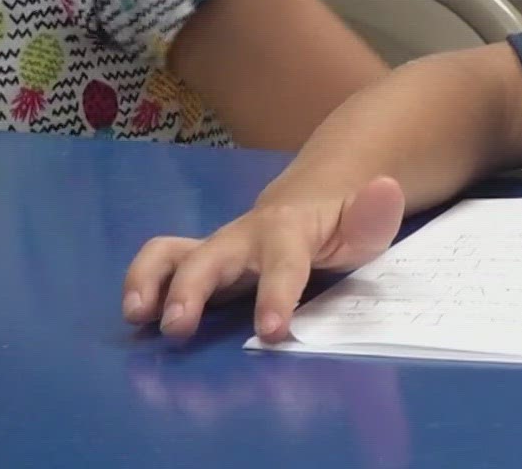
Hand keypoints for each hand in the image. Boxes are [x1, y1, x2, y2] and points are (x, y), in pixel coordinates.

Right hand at [122, 176, 405, 341]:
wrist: (318, 193)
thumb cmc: (345, 219)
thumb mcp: (369, 221)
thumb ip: (374, 215)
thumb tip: (385, 190)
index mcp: (290, 232)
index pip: (283, 265)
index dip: (276, 296)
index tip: (272, 332)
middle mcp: (244, 237)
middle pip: (210, 257)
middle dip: (190, 290)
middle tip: (177, 326)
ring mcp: (218, 247)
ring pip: (168, 252)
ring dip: (147, 282)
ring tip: (137, 316)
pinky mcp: (200, 260)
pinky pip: (160, 264)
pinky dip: (141, 285)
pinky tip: (136, 317)